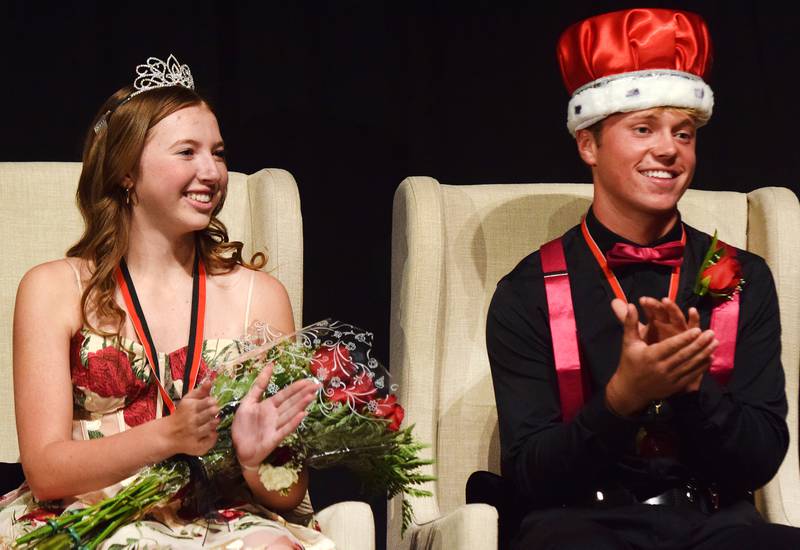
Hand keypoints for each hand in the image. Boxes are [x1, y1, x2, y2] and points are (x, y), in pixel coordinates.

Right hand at [166, 379, 219, 455]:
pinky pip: (209, 441)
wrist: (168, 434)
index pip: (208, 401)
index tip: (212, 403)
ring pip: (210, 427)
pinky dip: (212, 437)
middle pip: (210, 414)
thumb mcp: (188, 400)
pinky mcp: (195, 446)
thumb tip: (210, 381)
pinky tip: (210, 433)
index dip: (212, 402)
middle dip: (214, 412)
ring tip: (212, 421)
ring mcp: (193, 435)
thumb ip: (200, 391)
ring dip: (214, 423)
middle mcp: (191, 421)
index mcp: (190, 408)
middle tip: (213, 411)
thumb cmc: (181, 414)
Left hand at [232, 364, 318, 469]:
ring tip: (311, 396)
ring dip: (301, 405)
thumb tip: (270, 365)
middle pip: (291, 402)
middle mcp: (275, 415)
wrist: (239, 450)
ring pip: (290, 413)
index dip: (296, 387)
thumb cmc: (243, 426)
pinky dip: (293, 422)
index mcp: (269, 405)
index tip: (309, 380)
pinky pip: (284, 429)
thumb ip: (259, 385)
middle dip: (304, 393)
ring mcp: (276, 427)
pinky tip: (302, 415)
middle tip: (317, 385)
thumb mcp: (248, 402)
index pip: (286, 394)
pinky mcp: (274, 439)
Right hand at [606, 301, 716, 415]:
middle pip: (684, 355)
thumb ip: (630, 323)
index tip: (697, 329)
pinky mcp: (675, 387)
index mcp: (650, 355)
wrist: (630, 390)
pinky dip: (702, 366)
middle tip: (711, 333)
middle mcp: (661, 368)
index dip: (685, 338)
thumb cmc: (629, 362)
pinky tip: (710, 358)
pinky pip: (691, 375)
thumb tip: (632, 304)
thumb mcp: (628, 342)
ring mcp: (669, 378)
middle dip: (699, 344)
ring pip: (690, 365)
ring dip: (704, 353)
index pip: (671, 346)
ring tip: (715, 343)